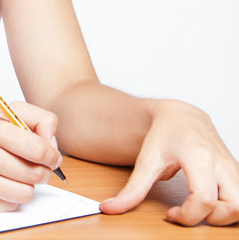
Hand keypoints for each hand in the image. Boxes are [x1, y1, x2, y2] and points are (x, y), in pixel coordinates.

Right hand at [0, 102, 62, 211]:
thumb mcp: (9, 113)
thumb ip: (40, 119)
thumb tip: (52, 146)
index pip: (37, 149)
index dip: (51, 156)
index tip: (51, 157)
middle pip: (34, 174)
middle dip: (42, 171)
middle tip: (34, 166)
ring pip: (25, 193)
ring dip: (27, 185)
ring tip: (16, 174)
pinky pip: (11, 205)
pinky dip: (11, 196)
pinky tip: (1, 182)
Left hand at [100, 99, 238, 225]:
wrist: (181, 116)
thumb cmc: (164, 135)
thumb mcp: (146, 161)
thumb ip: (132, 189)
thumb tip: (109, 208)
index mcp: (199, 158)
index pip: (204, 199)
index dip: (188, 215)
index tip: (171, 212)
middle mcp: (222, 163)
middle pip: (235, 206)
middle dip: (213, 219)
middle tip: (189, 212)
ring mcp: (233, 168)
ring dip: (224, 216)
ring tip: (199, 208)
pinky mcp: (236, 173)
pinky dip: (228, 207)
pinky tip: (206, 202)